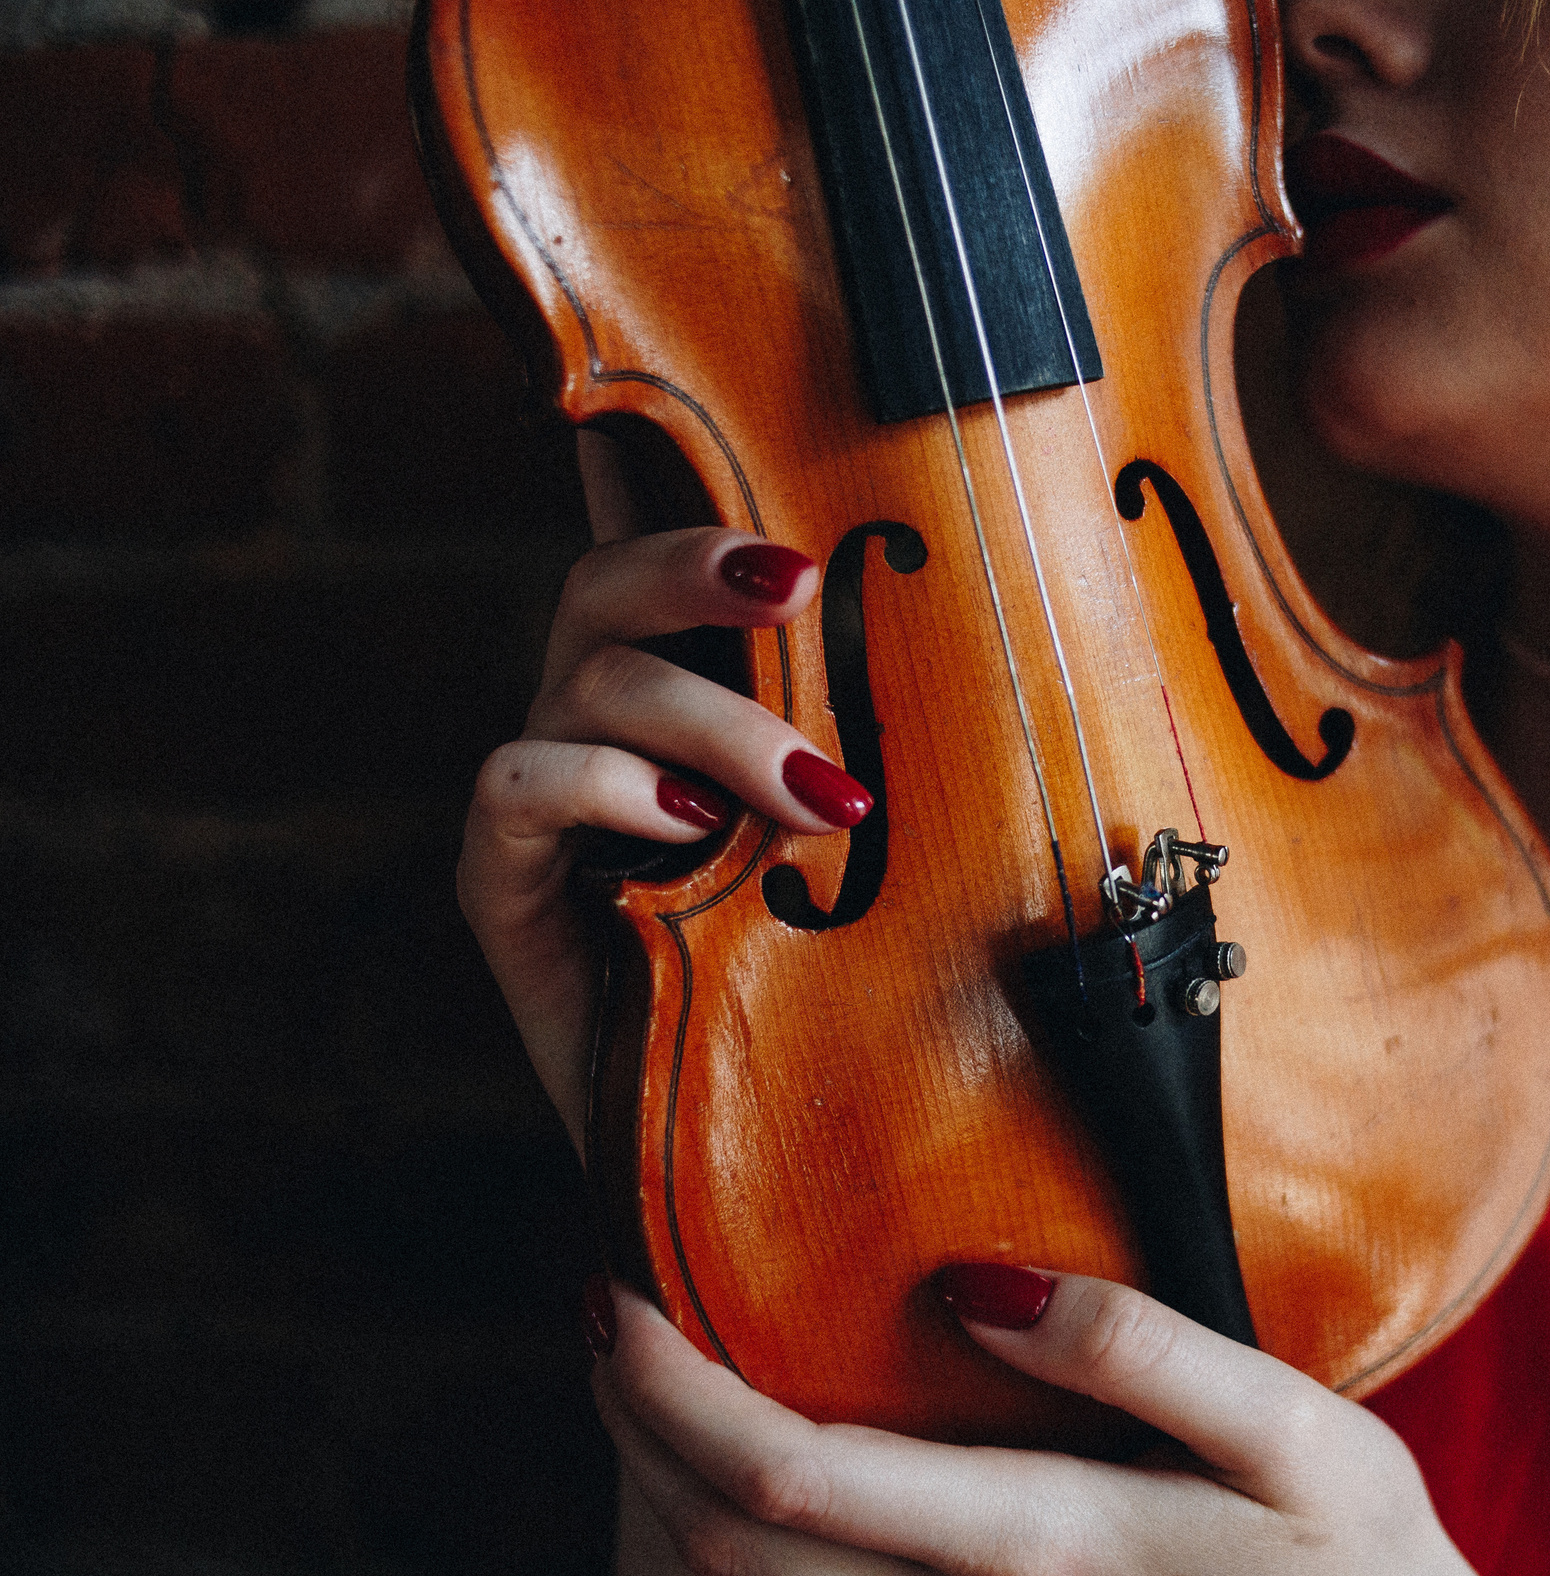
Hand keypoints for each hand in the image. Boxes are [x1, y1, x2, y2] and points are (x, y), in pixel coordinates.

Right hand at [456, 434, 870, 1137]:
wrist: (740, 1153)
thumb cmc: (826, 985)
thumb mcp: (886, 851)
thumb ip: (900, 749)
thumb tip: (1020, 651)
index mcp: (691, 692)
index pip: (668, 552)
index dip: (677, 474)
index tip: (730, 422)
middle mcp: (605, 722)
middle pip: (610, 581)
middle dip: (704, 564)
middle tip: (801, 585)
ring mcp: (547, 797)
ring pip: (587, 677)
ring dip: (712, 722)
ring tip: (817, 800)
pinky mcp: (502, 884)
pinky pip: (517, 787)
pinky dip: (605, 787)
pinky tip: (688, 829)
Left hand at [592, 1268, 1549, 1575]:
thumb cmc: (1357, 1561)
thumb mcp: (1286, 1428)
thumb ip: (1132, 1349)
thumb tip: (977, 1287)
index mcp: (1029, 1545)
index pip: (781, 1471)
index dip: (666, 1386)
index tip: (612, 1285)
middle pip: (732, 1533)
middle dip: (635, 1422)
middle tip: (604, 1296)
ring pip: (765, 1569)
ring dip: (686, 1463)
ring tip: (671, 1343)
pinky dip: (766, 1496)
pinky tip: (789, 1411)